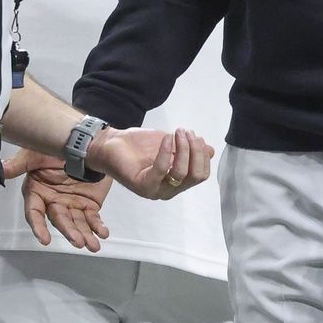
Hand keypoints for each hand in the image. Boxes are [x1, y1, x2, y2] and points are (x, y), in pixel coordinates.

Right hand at [5, 149, 112, 251]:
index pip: (35, 212)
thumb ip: (18, 165)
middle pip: (59, 220)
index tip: (44, 239)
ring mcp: (72, 204)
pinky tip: (102, 233)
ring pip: (77, 223)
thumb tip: (1, 170)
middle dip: (68, 231)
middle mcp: (54, 201)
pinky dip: (97, 227)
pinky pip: (92, 218)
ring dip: (84, 235)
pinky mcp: (88, 204)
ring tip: (92, 244)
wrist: (84, 141)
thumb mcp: (35, 153)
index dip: (38, 226)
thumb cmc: (56, 145)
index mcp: (38, 191)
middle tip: (77, 240)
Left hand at [89, 127, 212, 199]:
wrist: (112, 144)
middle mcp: (169, 190)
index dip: (203, 155)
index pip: (201, 174)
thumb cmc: (140, 146)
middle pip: (196, 176)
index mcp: (177, 182)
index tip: (196, 136)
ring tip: (178, 132)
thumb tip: (210, 150)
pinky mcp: (142, 185)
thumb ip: (189, 149)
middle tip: (187, 133)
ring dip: (184, 148)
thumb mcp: (170, 144)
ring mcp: (156, 190)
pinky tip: (166, 138)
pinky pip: (162, 169)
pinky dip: (167, 151)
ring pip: (182, 173)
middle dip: (196, 151)